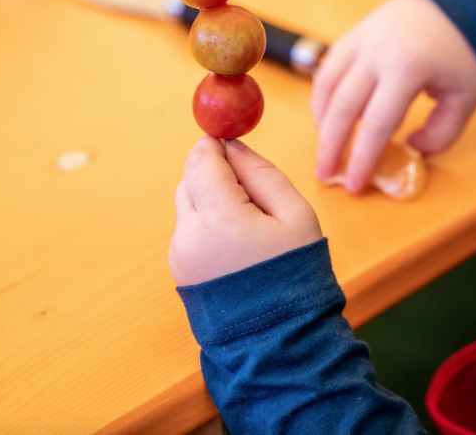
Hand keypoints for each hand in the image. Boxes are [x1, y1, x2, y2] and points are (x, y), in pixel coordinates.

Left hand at [169, 137, 322, 285]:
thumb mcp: (295, 214)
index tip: (230, 136)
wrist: (279, 340)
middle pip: (189, 179)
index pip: (201, 160)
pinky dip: (208, 225)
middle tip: (250, 187)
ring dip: (211, 200)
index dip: (214, 143)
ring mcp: (180, 255)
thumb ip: (261, 173)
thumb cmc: (294, 274)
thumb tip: (232, 147)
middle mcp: (189, 235)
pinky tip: (239, 246)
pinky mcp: (180, 271)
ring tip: (251, 225)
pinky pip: (189, 231)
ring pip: (188, 205)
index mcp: (218, 219)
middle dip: (214, 173)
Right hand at [312, 0, 475, 192]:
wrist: (461, 0)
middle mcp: (376, 53)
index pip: (374, 126)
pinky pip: (329, 68)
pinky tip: (327, 117)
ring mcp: (361, 40)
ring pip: (327, 86)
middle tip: (325, 176)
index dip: (361, 160)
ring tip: (325, 148)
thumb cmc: (465, 52)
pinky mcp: (355, 33)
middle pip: (341, 109)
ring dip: (321, 122)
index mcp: (407, 69)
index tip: (354, 186)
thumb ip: (441, 133)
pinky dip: (323, 96)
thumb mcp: (465, 98)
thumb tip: (409, 150)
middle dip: (330, 147)